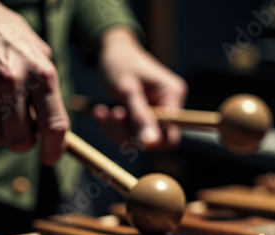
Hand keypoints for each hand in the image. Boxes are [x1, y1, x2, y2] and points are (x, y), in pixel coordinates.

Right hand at [0, 0, 68, 164]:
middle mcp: (13, 82)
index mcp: (41, 74)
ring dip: (0, 132)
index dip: (54, 149)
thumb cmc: (5, 35)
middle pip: (22, 141)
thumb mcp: (37, 52)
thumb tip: (56, 129)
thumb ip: (48, 87)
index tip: (50, 158)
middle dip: (23, 143)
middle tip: (21, 133)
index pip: (54, 126)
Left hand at [95, 28, 186, 149]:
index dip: (150, 141)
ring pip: (138, 139)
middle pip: (155, 141)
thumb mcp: (128, 90)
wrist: (111, 51)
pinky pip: (129, 133)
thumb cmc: (121, 63)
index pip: (171, 134)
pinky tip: (101, 111)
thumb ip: (140, 117)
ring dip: (117, 130)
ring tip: (102, 111)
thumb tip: (152, 144)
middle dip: (129, 134)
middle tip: (112, 115)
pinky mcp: (143, 116)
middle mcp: (169, 105)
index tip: (128, 132)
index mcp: (173, 95)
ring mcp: (156, 112)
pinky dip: (113, 126)